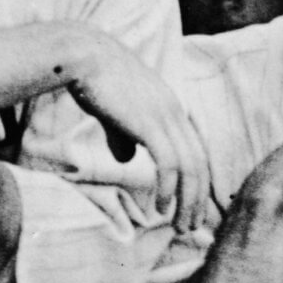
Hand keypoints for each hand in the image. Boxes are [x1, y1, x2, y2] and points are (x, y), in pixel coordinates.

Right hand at [67, 32, 214, 231]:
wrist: (83, 56)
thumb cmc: (94, 81)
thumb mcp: (114, 112)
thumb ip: (123, 136)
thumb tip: (125, 158)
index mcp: (170, 109)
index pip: (194, 151)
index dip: (195, 182)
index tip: (191, 206)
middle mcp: (175, 113)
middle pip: (199, 163)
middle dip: (198, 199)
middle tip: (193, 226)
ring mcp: (165, 117)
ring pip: (189, 168)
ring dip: (187, 201)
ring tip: (181, 225)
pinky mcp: (150, 123)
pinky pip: (169, 163)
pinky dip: (170, 188)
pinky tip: (163, 207)